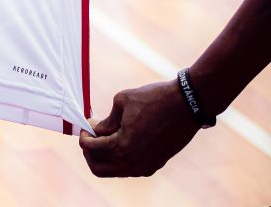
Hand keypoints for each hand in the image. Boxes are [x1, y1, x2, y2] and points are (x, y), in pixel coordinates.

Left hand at [79, 80, 199, 177]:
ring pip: (114, 171)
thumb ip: (106, 120)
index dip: (83, 137)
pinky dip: (119, 158)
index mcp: (122, 146)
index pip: (91, 150)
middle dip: (90, 153)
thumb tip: (96, 130)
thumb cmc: (154, 98)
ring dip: (104, 157)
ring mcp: (145, 167)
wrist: (187, 105)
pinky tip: (120, 139)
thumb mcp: (122, 101)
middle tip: (90, 136)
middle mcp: (132, 163)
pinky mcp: (154, 165)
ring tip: (105, 135)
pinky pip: (129, 169)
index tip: (85, 126)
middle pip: (99, 169)